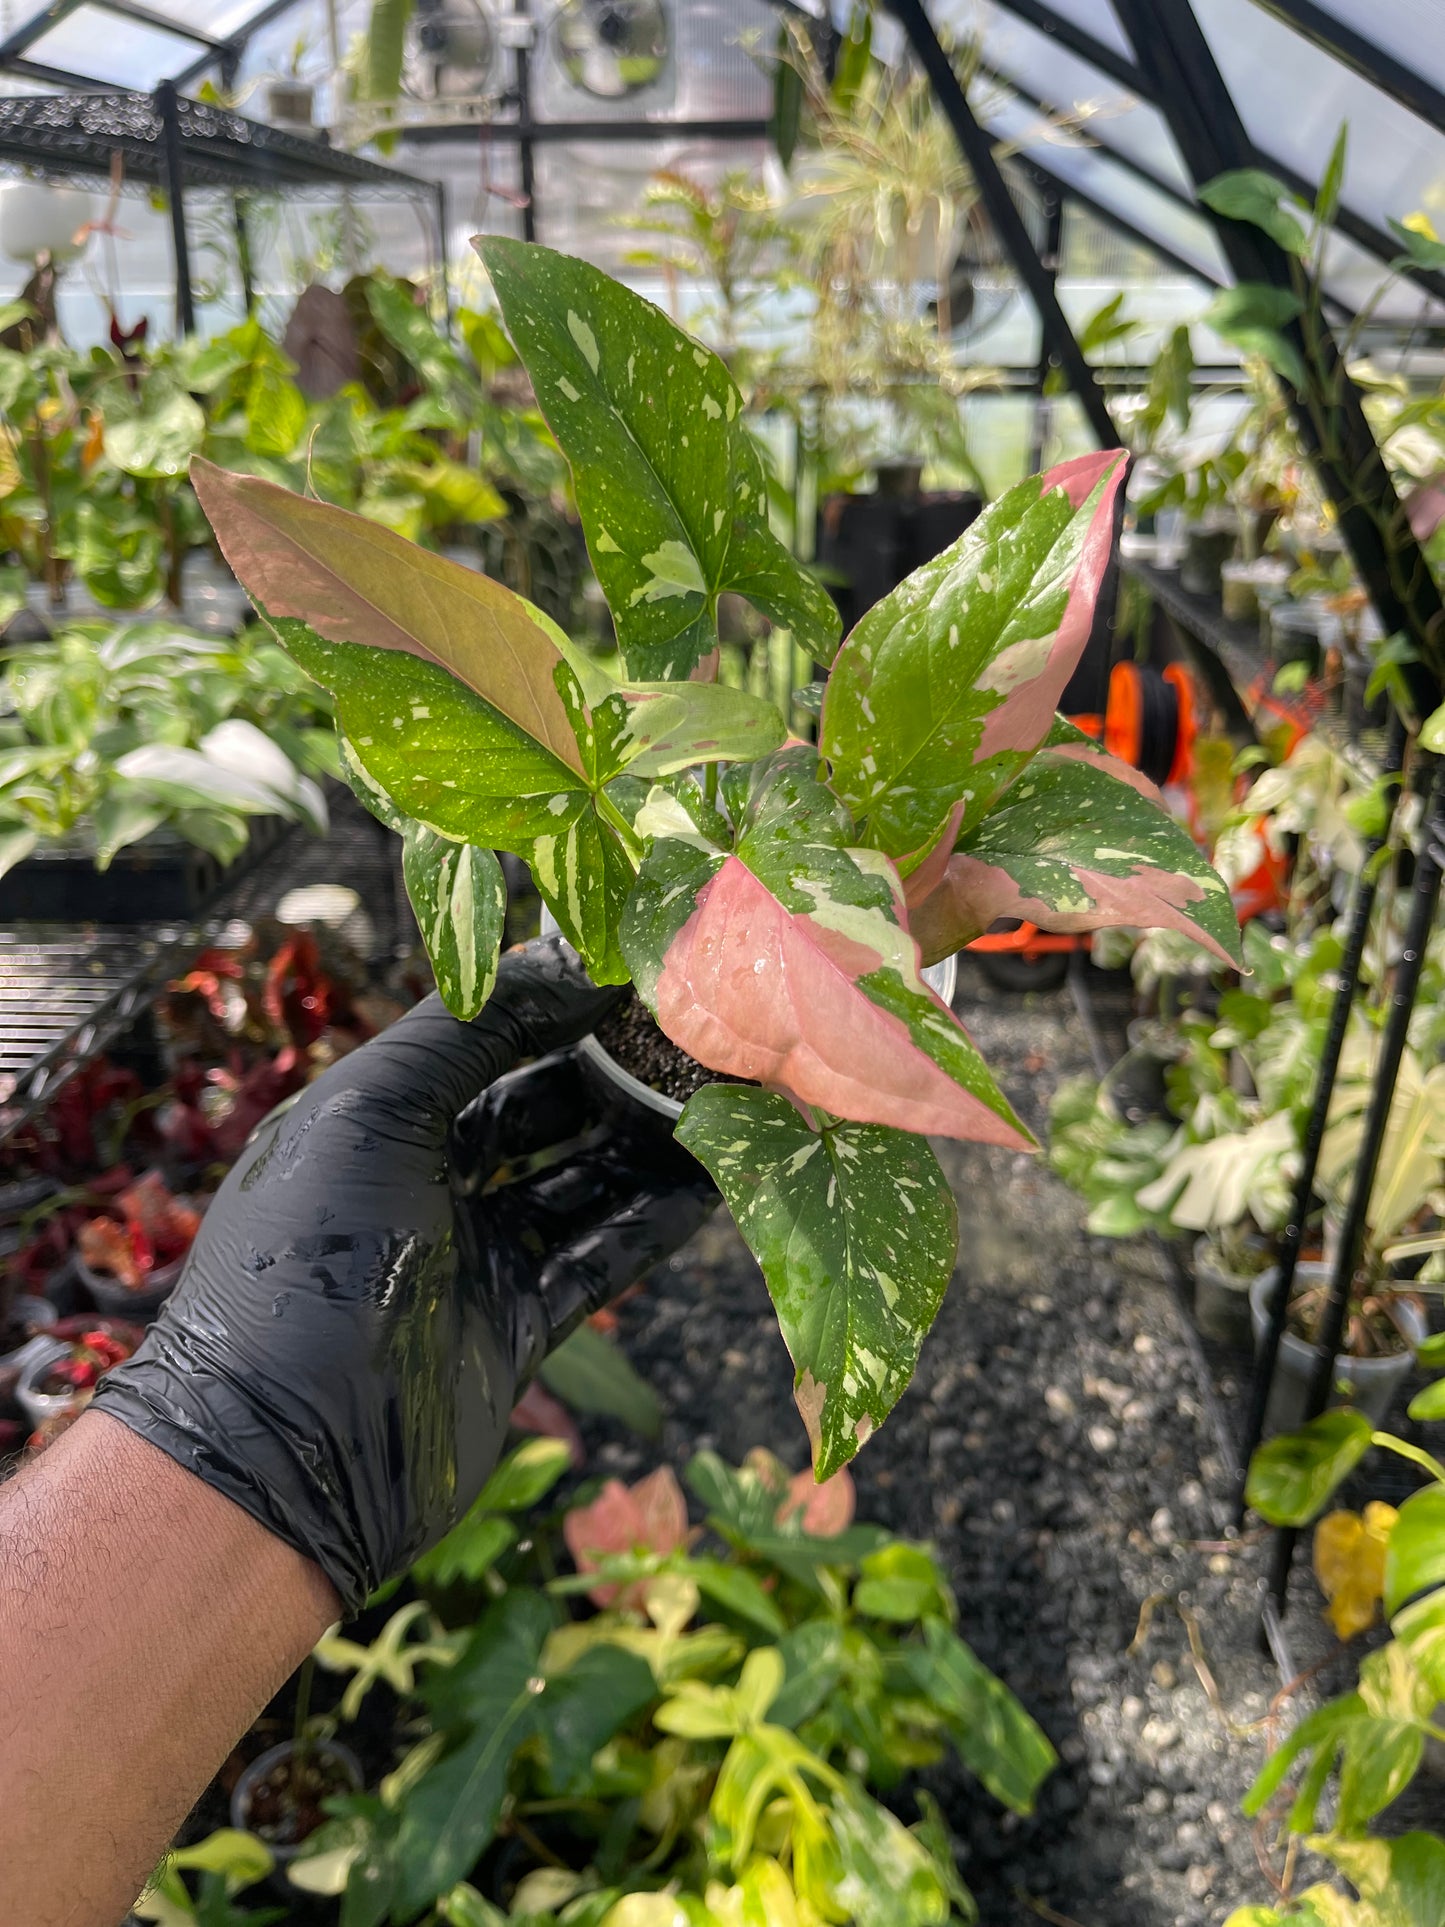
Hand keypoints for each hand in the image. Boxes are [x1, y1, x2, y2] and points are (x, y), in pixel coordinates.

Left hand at [93, 936, 714, 1612]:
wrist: (287, 1460)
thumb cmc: (311, 1260)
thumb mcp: (371, 1113)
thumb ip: (467, 1032)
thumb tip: (568, 968)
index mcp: (373, 1120)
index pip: (479, 1041)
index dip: (552, 1004)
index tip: (636, 968)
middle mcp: (422, 1182)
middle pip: (538, 1107)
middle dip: (611, 1069)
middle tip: (697, 1029)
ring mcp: (472, 1259)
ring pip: (579, 1181)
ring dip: (646, 1140)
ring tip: (724, 1092)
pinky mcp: (517, 1330)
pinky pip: (601, 1258)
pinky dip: (654, 1220)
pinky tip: (715, 1180)